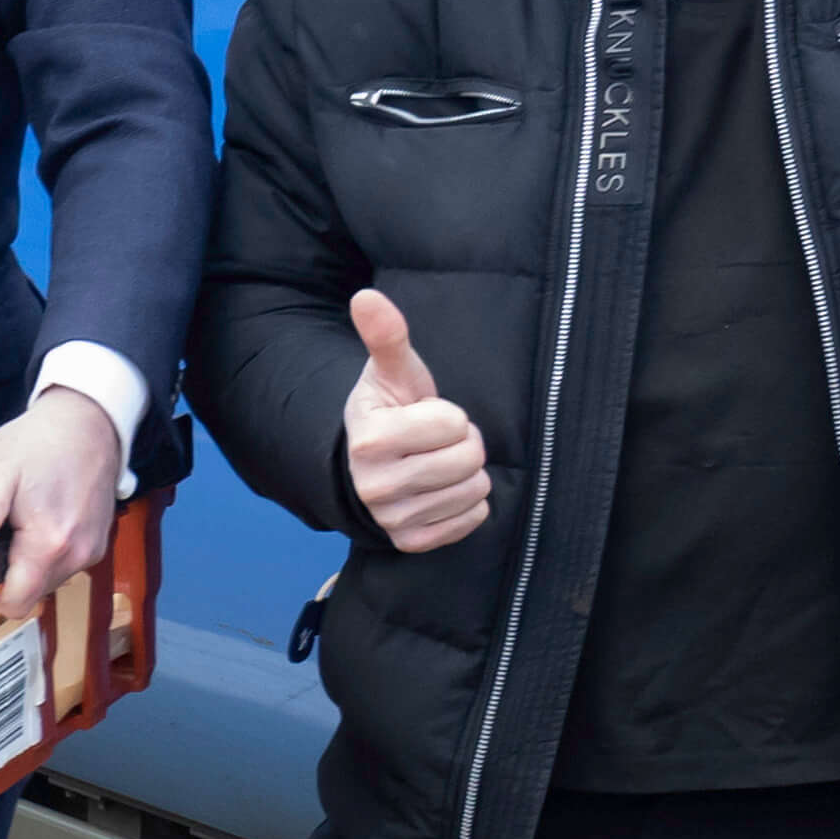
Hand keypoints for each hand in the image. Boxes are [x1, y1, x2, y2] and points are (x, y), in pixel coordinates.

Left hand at [0, 384, 124, 620]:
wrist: (88, 423)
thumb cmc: (41, 442)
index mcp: (49, 543)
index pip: (17, 602)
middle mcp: (77, 555)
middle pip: (31, 592)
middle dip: (8, 572)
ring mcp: (91, 550)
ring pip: (48, 580)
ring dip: (28, 562)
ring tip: (20, 522)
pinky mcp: (98, 543)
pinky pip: (65, 564)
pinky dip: (48, 552)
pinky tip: (40, 521)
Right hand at [342, 287, 489, 551]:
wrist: (365, 466)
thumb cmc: (388, 411)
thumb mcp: (390, 373)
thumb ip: (386, 336)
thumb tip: (366, 296)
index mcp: (370, 440)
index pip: (454, 423)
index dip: (449, 415)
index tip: (426, 416)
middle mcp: (376, 485)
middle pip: (468, 458)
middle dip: (462, 444)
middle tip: (436, 442)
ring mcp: (393, 519)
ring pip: (474, 490)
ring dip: (465, 473)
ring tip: (437, 463)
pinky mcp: (412, 541)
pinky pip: (472, 519)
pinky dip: (465, 504)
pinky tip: (440, 490)